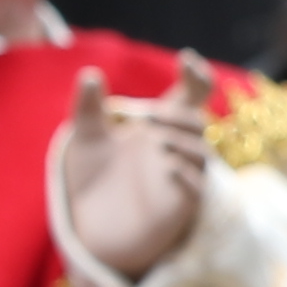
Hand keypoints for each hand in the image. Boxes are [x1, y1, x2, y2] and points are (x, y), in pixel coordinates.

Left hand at [57, 78, 212, 279]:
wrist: (87, 227)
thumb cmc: (92, 180)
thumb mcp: (85, 139)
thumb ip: (87, 107)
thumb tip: (89, 74)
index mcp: (159, 124)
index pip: (190, 94)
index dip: (196, 76)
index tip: (186, 59)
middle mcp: (174, 148)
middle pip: (197, 120)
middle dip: (177, 114)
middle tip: (146, 116)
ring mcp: (180, 177)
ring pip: (200, 152)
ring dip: (181, 140)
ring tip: (154, 139)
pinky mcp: (178, 208)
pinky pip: (196, 189)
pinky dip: (186, 174)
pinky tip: (167, 166)